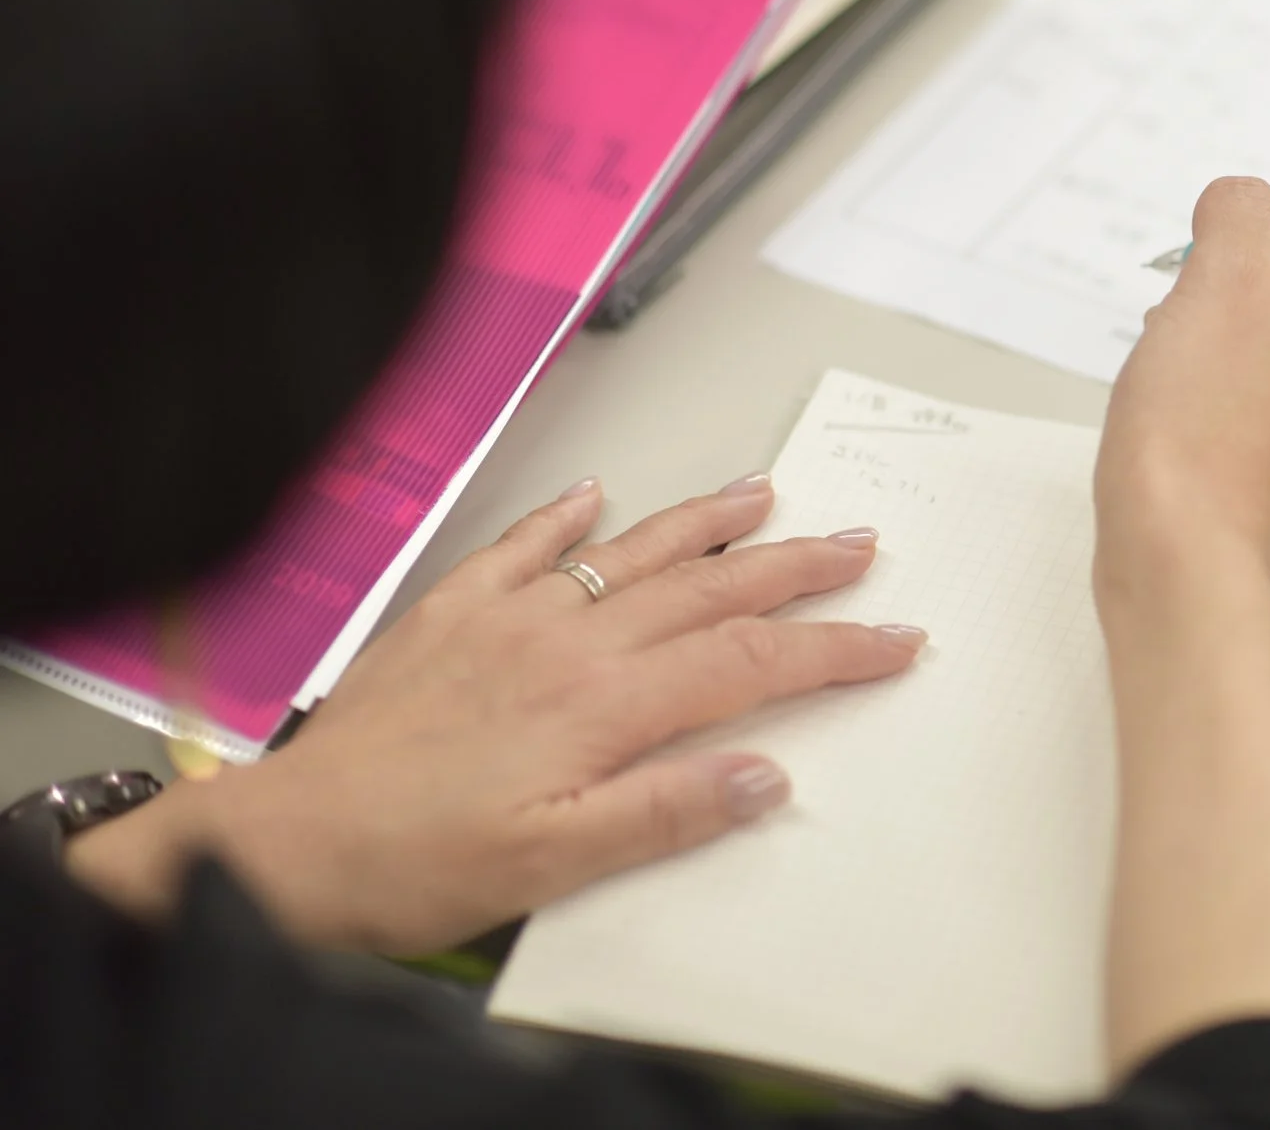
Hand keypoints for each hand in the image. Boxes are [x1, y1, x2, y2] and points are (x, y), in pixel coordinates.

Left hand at [66, 476, 925, 953]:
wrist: (286, 845)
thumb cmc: (414, 863)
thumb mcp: (552, 865)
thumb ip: (663, 814)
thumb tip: (766, 774)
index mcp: (604, 704)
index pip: (750, 660)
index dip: (833, 648)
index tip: (896, 639)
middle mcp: (568, 642)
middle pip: (707, 589)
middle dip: (795, 565)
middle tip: (859, 544)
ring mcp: (508, 619)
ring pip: (631, 554)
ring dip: (705, 522)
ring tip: (764, 492)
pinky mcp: (450, 616)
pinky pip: (522, 548)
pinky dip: (565, 517)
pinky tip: (594, 494)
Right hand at [1096, 178, 1269, 592]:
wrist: (1181, 546)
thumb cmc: (1207, 414)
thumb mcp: (1219, 273)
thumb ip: (1244, 213)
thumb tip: (1249, 208)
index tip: (1269, 249)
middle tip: (1214, 303)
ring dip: (1266, 343)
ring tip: (1199, 361)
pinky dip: (1264, 403)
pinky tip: (1209, 414)